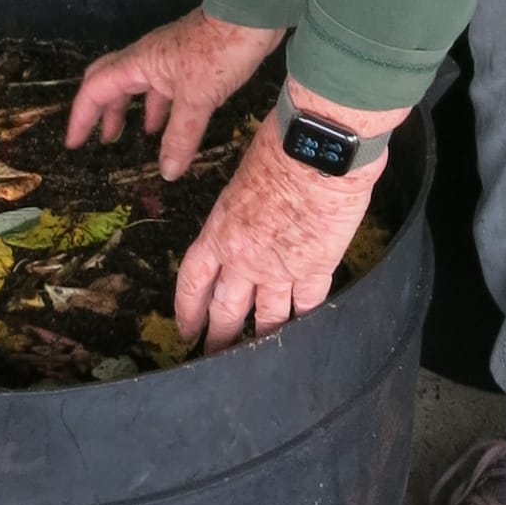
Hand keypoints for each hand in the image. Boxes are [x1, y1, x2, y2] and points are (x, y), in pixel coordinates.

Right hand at [66, 7, 283, 180]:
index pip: (95, 90)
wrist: (252, 16)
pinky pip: (165, 89)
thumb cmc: (220, 51)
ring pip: (141, 87)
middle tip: (102, 139)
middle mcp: (147, 59)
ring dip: (136, 110)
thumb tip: (166, 172)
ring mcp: (169, 59)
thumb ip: (180, 137)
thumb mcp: (197, 100)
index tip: (74, 143)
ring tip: (136, 136)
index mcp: (138, 64)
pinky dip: (163, 108)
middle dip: (103, 112)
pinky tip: (172, 124)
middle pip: (111, 84)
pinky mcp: (191, 62)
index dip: (81, 118)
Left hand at [174, 87, 401, 353]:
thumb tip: (250, 213)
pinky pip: (307, 306)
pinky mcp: (316, 270)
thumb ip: (242, 207)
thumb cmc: (279, 145)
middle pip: (226, 310)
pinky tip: (304, 333)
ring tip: (259, 359)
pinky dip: (306, 321)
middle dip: (219, 338)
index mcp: (219, 232)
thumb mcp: (244, 175)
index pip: (194, 281)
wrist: (319, 149)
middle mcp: (244, 259)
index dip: (188, 309)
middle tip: (216, 358)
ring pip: (266, 318)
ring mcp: (280, 269)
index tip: (186, 331)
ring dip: (261, 339)